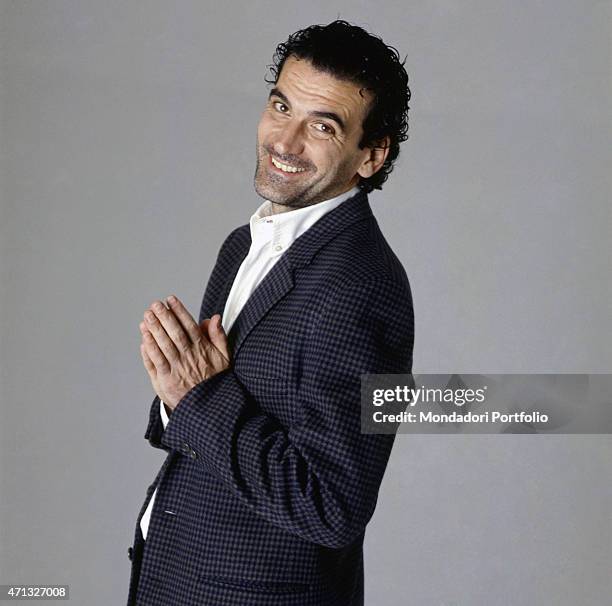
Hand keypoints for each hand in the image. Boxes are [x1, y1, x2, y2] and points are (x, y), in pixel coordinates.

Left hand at [139, 295, 229, 409]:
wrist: (207, 408)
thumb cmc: (214, 381)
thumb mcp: (224, 358)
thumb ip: (218, 336)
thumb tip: (214, 318)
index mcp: (202, 350)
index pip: (189, 326)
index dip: (179, 311)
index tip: (170, 300)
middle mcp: (187, 358)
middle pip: (173, 333)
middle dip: (163, 317)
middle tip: (154, 305)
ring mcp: (175, 369)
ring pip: (162, 346)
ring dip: (153, 330)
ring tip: (146, 317)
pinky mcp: (164, 381)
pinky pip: (154, 362)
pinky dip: (148, 350)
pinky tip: (144, 338)